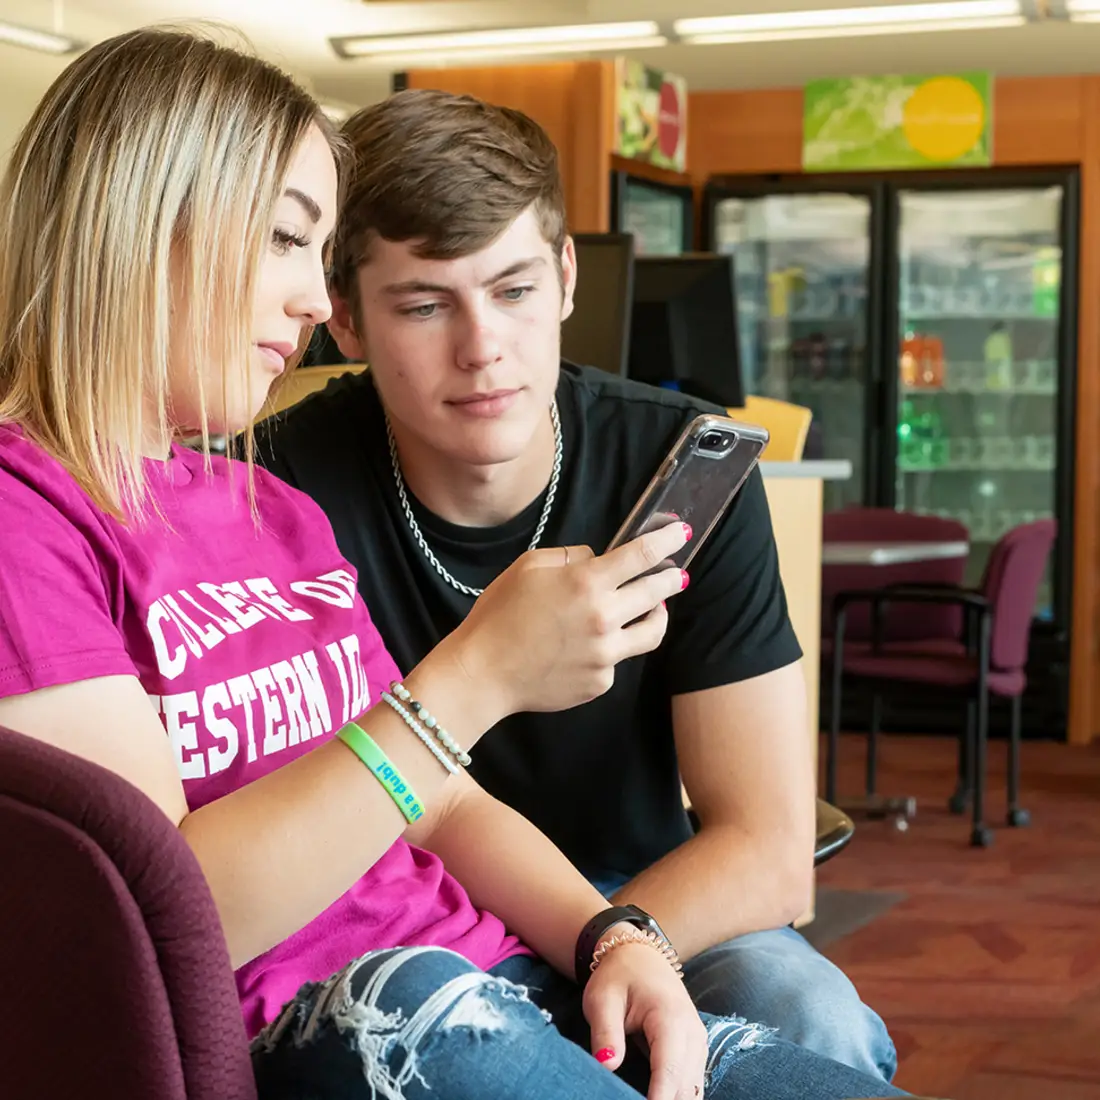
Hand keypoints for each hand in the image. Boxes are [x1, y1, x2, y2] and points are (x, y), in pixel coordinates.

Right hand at [450, 521, 688, 717]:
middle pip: (657, 593)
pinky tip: (587, 647)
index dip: (666, 541)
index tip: (681, 533)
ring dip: (658, 616)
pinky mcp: (600, 682)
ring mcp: (605, 654)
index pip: (641, 555)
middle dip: (672, 579)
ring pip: (652, 632)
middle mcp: (604, 618)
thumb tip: (597, 559)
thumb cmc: (499, 615)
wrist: (483, 673)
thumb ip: (570, 556)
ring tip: (655, 610)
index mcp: (586, 582)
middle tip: (678, 574)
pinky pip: (616, 660)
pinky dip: (610, 649)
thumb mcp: (528, 566)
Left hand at [583, 939, 707, 1099]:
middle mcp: (692, 1032)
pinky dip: (678, 1096)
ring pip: (693, 1090)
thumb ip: (606, 1032)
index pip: (669, 1071)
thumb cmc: (618, 976)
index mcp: (670, 1017)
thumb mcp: (602, 998)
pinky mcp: (696, 1050)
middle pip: (686, 1087)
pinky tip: (658, 1099)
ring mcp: (698, 1042)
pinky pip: (692, 1084)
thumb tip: (608, 1065)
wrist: (639, 956)